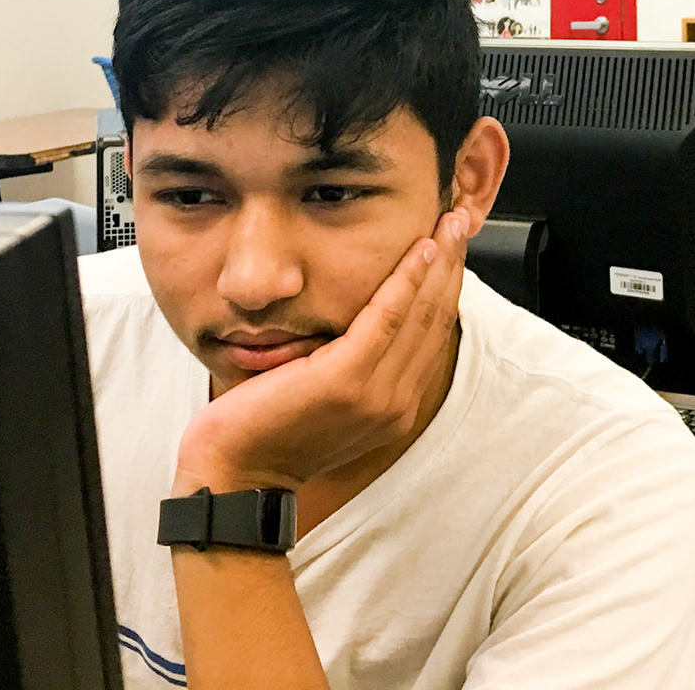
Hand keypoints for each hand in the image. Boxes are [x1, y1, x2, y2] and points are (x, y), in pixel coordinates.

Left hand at [172, 210, 469, 495]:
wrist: (235, 473)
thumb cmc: (268, 431)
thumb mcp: (324, 398)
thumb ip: (353, 367)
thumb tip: (365, 324)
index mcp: (394, 408)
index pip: (431, 336)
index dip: (446, 286)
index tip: (452, 247)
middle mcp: (396, 403)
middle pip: (435, 320)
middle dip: (452, 265)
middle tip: (459, 220)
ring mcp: (375, 393)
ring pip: (420, 313)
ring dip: (439, 262)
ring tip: (449, 222)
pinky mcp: (348, 379)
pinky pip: (388, 317)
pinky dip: (408, 279)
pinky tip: (420, 249)